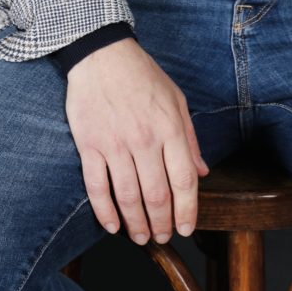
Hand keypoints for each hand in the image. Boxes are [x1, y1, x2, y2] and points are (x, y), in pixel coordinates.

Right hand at [64, 38, 209, 244]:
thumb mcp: (176, 99)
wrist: (102, 54)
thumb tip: (202, 172)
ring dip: (136, 224)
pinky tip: (112, 225)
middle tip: (162, 237)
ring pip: (128, 196)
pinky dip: (104, 211)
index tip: (187, 227)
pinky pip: (97, 186)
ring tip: (140, 237)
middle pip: (157, 194)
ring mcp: (115, 143)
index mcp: (169, 127)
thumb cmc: (142, 75)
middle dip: (162, 223)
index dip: (188, 210)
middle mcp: (144, 138)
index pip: (184, 180)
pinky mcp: (89, 144)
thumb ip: (189, 138)